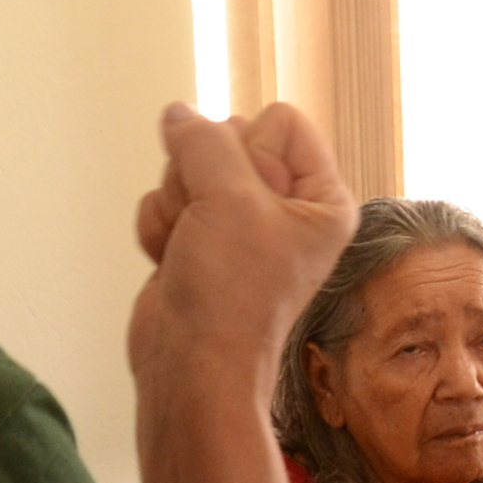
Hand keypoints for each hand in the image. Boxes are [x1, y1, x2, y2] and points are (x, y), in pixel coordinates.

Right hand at [129, 102, 358, 394]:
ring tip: (195, 249)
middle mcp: (286, 208)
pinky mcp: (199, 241)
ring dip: (178, 205)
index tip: (248, 204)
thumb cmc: (231, 297)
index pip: (280, 120)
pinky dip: (160, 228)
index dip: (249, 150)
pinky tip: (173, 262)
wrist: (191, 367)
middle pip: (228, 137)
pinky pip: (166, 199)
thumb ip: (203, 140)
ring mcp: (240, 225)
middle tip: (214, 227)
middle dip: (204, 176)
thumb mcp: (227, 197)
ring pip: (189, 167)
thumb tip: (179, 114)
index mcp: (323, 198)